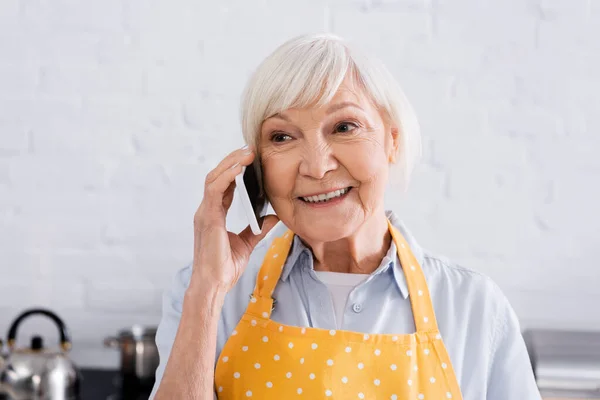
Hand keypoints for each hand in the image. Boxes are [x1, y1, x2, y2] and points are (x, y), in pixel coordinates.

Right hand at [192, 146, 278, 292]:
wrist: (214, 285)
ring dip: (230, 163)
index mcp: (215, 214)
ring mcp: (205, 213)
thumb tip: (274, 217)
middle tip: (251, 148)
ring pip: (214, 178)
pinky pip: (215, 190)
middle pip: (217, 176)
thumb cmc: (225, 267)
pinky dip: (226, 177)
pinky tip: (239, 169)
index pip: (224, 185)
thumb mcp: (247, 243)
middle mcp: (207, 210)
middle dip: (233, 160)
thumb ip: (258, 229)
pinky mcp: (207, 218)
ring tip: (247, 153)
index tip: (251, 158)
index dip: (235, 169)